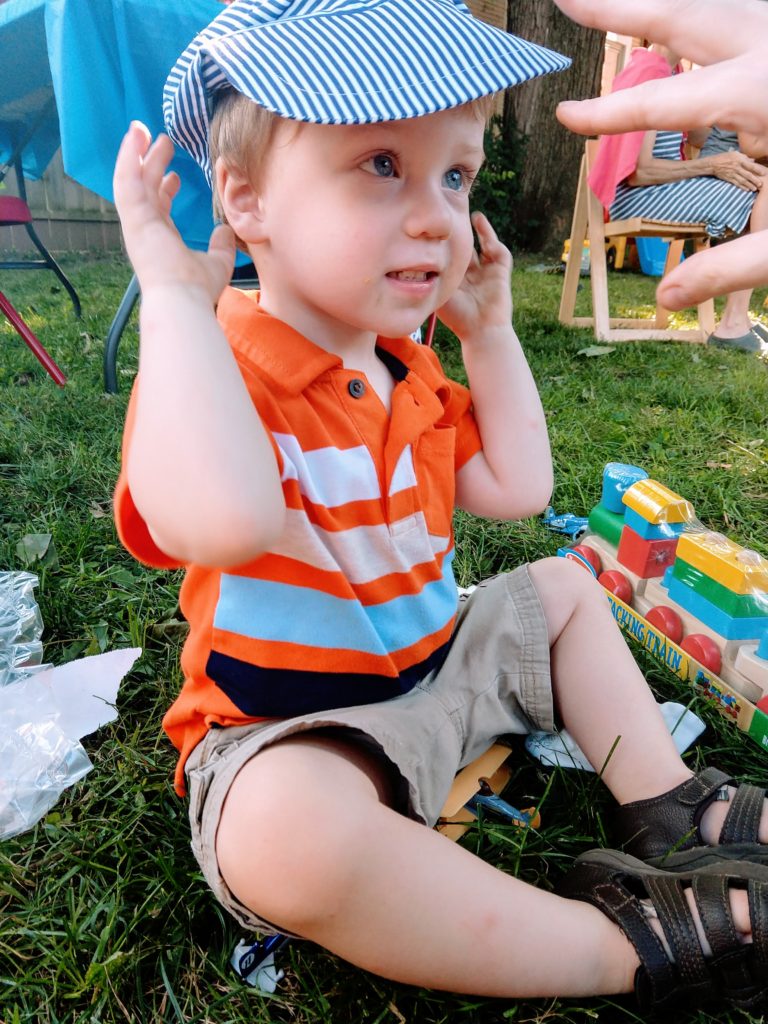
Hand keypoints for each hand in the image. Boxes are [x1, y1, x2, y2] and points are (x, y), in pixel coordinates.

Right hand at [113, 122, 234, 302]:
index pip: (159, 207)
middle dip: (150, 162)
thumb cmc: (196, 289)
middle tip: (161, 140)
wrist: (182, 299)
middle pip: (144, 187)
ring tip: (140, 128)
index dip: (165, 189)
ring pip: (131, 179)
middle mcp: (145, 229)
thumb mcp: (217, 262)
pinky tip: (134, 137)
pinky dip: (127, 157)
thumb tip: (226, 230)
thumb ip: (221, 246)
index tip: (176, 174)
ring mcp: (136, 222)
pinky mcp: (133, 216)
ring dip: (134, 153)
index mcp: (161, 239)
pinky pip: (126, 179)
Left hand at [437, 212, 512, 340]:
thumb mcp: (438, 294)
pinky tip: (480, 224)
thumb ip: (431, 277)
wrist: (481, 331)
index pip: (451, 258)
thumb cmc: (457, 317)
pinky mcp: (501, 272)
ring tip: (471, 214)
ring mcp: (487, 274)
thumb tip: (413, 258)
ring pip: (485, 246)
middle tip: (453, 216)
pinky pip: (498, 251)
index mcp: (456, 283)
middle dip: (462, 235)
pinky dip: (490, 236)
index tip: (435, 229)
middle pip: (468, 250)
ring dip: (480, 230)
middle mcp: (472, 277)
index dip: (445, 244)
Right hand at [552, 0, 767, 306]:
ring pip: (715, 4)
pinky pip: (746, 21)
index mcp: (761, 90)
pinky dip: (708, 27)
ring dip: (665, 9)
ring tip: (621, 13)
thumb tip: (667, 303)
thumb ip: (730, 267)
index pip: (660, 101)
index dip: (606, 113)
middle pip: (681, 12)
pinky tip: (694, 45)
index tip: (563, 112)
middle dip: (619, 5)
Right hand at [707, 150, 766, 189]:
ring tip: (754, 189)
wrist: (712, 164)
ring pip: (742, 180)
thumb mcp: (735, 154)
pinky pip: (736, 183)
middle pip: (747, 175)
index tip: (763, 173)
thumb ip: (744, 157)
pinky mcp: (728, 179)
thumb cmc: (724, 157)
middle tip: (760, 184)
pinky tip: (746, 189)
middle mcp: (736, 167)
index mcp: (739, 160)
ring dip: (749, 185)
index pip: (750, 165)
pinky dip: (742, 187)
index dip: (757, 169)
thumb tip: (753, 160)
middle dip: (754, 180)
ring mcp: (732, 174)